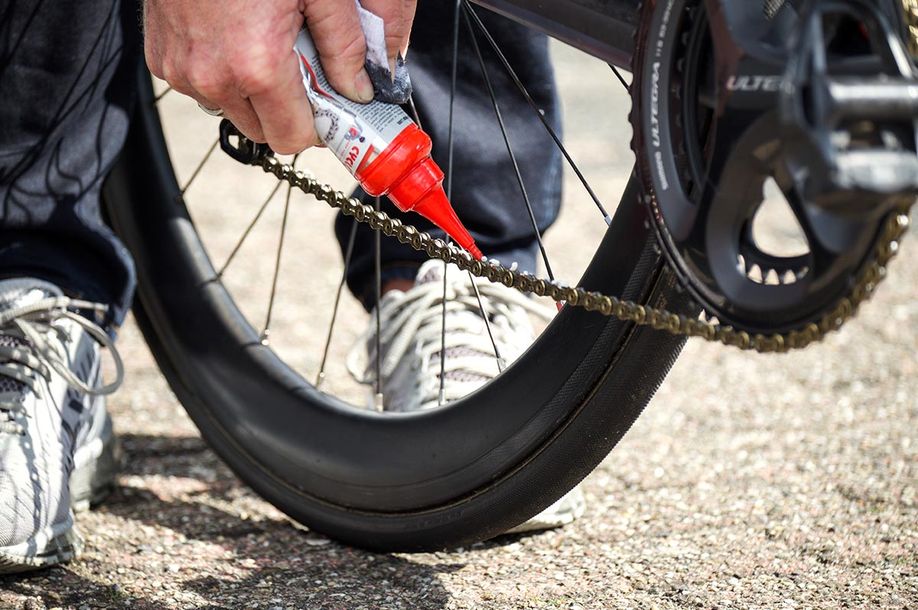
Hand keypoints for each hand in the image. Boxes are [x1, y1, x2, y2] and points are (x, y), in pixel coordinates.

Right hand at [143, 0, 416, 154]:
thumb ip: (345, 45)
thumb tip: (360, 88)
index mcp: (254, 66)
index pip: (293, 137)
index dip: (318, 125)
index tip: (330, 105)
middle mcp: (212, 77)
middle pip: (264, 130)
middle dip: (289, 109)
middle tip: (303, 67)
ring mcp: (181, 69)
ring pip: (233, 110)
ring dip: (255, 93)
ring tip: (267, 43)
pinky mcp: (162, 56)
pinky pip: (203, 87)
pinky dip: (224, 72)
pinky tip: (236, 35)